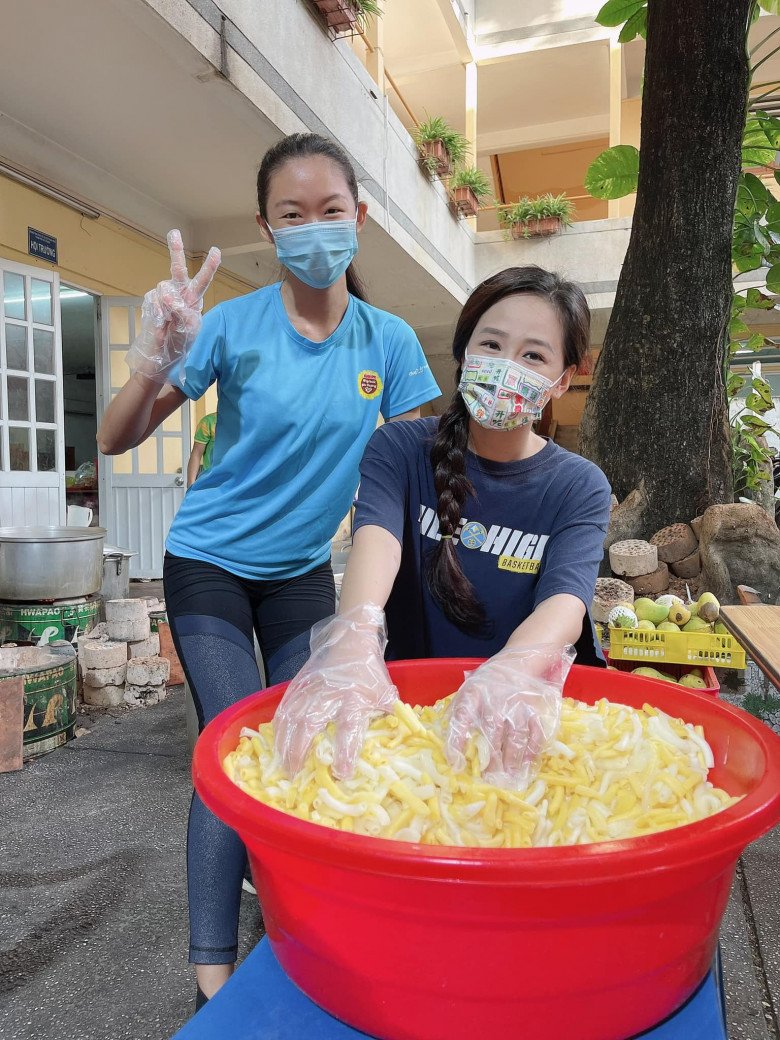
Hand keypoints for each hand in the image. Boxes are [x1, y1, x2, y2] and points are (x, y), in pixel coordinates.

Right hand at [126, 230, 220, 381]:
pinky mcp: (150, 302)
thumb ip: (182, 312)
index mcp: (193, 301)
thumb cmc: (179, 345)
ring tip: (169, 322)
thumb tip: (168, 296)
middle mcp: (179, 295)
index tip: (216, 250)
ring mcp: (163, 298)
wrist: (159, 358)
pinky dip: (156, 311)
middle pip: (177, 270)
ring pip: (164, 288)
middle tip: (174, 232)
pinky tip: (160, 323)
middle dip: (176, 250)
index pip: (202, 281)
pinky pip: (153, 299)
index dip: (209, 266)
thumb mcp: (188, 331)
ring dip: (167, 304)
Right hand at [273, 605, 397, 779]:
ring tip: (283, 764)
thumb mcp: (383, 691)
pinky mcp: (298, 683)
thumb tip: (394, 738)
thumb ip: (386, 715)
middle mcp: (329, 694)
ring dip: (284, 743)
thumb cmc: (368, 669)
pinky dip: (278, 726)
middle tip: (295, 774)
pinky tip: (276, 742)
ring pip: (291, 718)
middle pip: (309, 725)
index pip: (349, 729)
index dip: (345, 752)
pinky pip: (284, 707)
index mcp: (354, 698)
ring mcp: (310, 688)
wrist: (350, 636)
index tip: (341, 773)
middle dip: (300, 751)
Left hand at [445, 644, 575, 789]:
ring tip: (509, 776)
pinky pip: (536, 732)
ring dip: (512, 760)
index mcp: (474, 692)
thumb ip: (460, 712)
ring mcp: (518, 703)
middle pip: (492, 734)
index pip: (461, 718)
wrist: (522, 657)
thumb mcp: (470, 688)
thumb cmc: (491, 680)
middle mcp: (495, 698)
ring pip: (515, 737)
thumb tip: (451, 745)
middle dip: (491, 760)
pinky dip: (532, 750)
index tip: (456, 763)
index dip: (457, 743)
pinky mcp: (536, 706)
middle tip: (488, 778)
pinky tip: (527, 762)